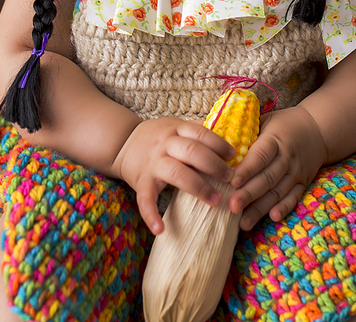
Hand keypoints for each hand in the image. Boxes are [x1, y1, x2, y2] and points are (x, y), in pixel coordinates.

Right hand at [111, 117, 236, 234]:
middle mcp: (164, 145)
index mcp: (176, 130)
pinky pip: (145, 199)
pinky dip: (151, 215)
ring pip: (176, 173)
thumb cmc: (157, 138)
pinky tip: (160, 229)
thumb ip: (197, 131)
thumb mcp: (175, 127)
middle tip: (231, 179)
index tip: (233, 155)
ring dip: (198, 187)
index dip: (218, 144)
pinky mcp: (141, 182)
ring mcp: (153, 163)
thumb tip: (230, 135)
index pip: (200, 133)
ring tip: (215, 200)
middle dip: (214, 165)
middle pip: (191, 151)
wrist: (122, 143)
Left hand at [228, 106, 326, 229]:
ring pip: (278, 192)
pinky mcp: (303, 183)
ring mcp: (296, 172)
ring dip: (261, 208)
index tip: (232, 181)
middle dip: (249, 194)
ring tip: (243, 222)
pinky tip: (272, 217)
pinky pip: (293, 197)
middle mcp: (287, 157)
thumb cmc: (283, 125)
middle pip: (267, 178)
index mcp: (275, 139)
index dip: (247, 170)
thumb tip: (213, 138)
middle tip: (232, 207)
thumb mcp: (265, 121)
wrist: (317, 129)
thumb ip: (245, 132)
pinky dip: (284, 208)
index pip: (260, 156)